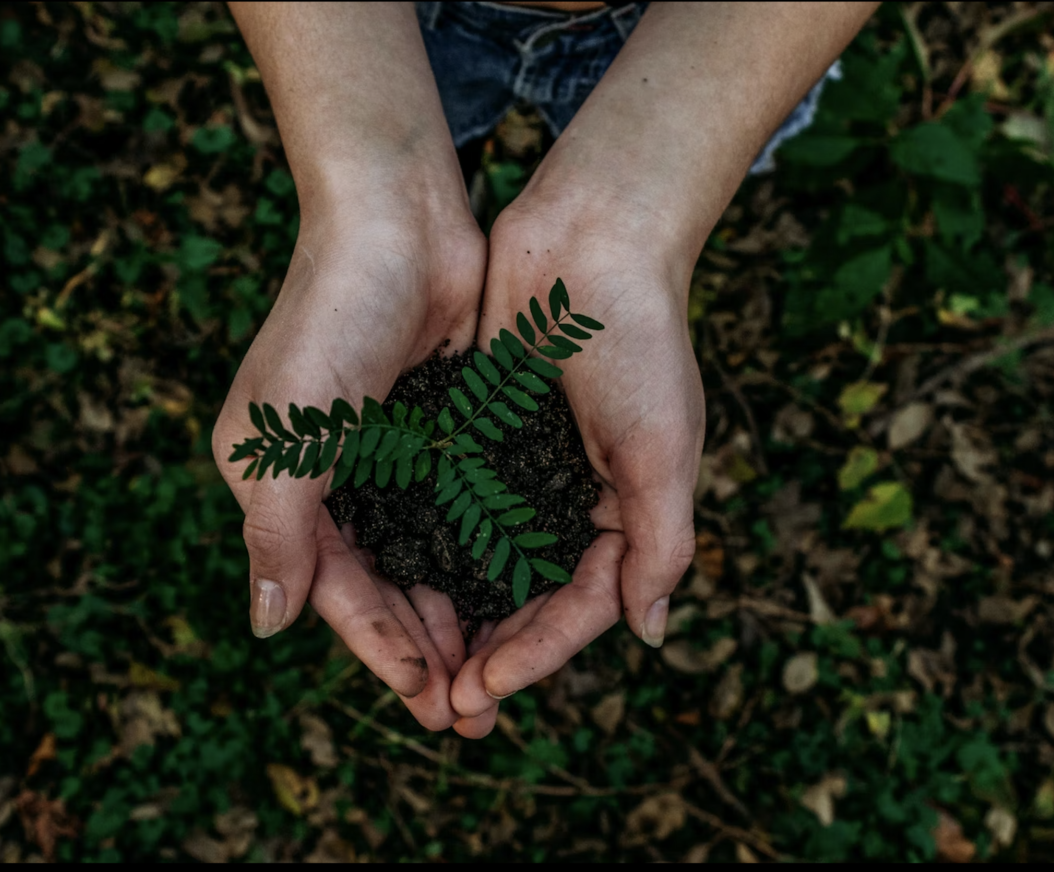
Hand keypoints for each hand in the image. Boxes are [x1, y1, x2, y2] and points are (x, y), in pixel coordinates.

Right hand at [212, 189, 483, 730]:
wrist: (397, 218)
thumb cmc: (330, 319)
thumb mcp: (288, 435)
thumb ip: (277, 533)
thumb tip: (266, 627)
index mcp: (279, 484)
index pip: (332, 588)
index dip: (379, 647)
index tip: (428, 698)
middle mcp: (330, 478)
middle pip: (381, 585)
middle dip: (423, 649)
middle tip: (472, 713)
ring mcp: (386, 454)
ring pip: (424, 557)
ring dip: (456, 614)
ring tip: (497, 672)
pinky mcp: (437, 430)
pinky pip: (459, 511)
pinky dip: (481, 556)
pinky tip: (514, 595)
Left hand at [448, 197, 702, 737]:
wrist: (590, 237)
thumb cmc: (639, 340)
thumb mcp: (662, 448)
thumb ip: (660, 543)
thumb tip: (649, 634)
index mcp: (623, 512)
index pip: (580, 606)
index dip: (536, 654)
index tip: (485, 688)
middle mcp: (569, 499)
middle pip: (526, 599)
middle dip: (489, 654)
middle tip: (444, 706)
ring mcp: (520, 468)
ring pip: (480, 563)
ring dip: (452, 615)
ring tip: (415, 666)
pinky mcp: (476, 433)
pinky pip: (448, 505)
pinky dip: (426, 546)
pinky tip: (391, 581)